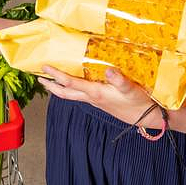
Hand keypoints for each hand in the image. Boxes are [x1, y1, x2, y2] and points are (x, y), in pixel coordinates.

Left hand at [38, 66, 159, 127]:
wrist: (147, 117)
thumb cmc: (139, 102)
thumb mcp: (131, 89)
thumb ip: (119, 80)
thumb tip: (108, 70)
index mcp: (95, 93)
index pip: (70, 83)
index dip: (56, 75)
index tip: (45, 67)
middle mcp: (92, 98)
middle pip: (65, 93)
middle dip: (51, 86)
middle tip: (38, 78)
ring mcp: (95, 101)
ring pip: (71, 95)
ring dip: (59, 88)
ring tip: (51, 81)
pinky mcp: (101, 102)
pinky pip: (80, 95)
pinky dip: (72, 89)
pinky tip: (75, 84)